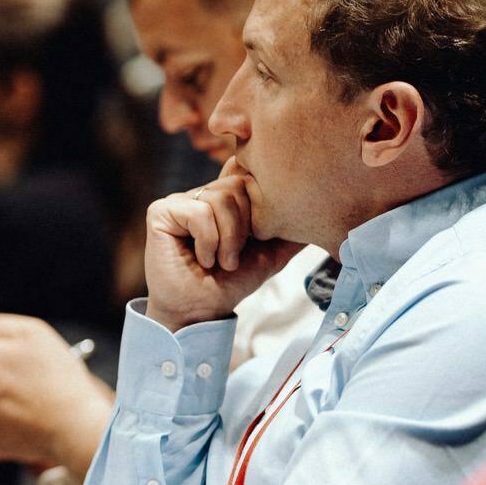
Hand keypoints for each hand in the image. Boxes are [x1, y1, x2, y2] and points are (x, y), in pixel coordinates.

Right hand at [143, 163, 304, 331]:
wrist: (201, 311)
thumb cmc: (230, 284)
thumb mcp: (270, 253)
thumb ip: (290, 230)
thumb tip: (324, 213)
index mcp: (223, 199)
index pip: (246, 173)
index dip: (257, 201)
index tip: (252, 238)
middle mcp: (200, 194)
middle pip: (237, 185)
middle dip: (245, 227)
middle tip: (234, 256)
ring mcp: (179, 201)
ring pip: (220, 198)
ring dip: (228, 239)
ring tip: (220, 261)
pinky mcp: (161, 212)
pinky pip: (199, 211)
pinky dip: (208, 241)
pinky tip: (202, 259)